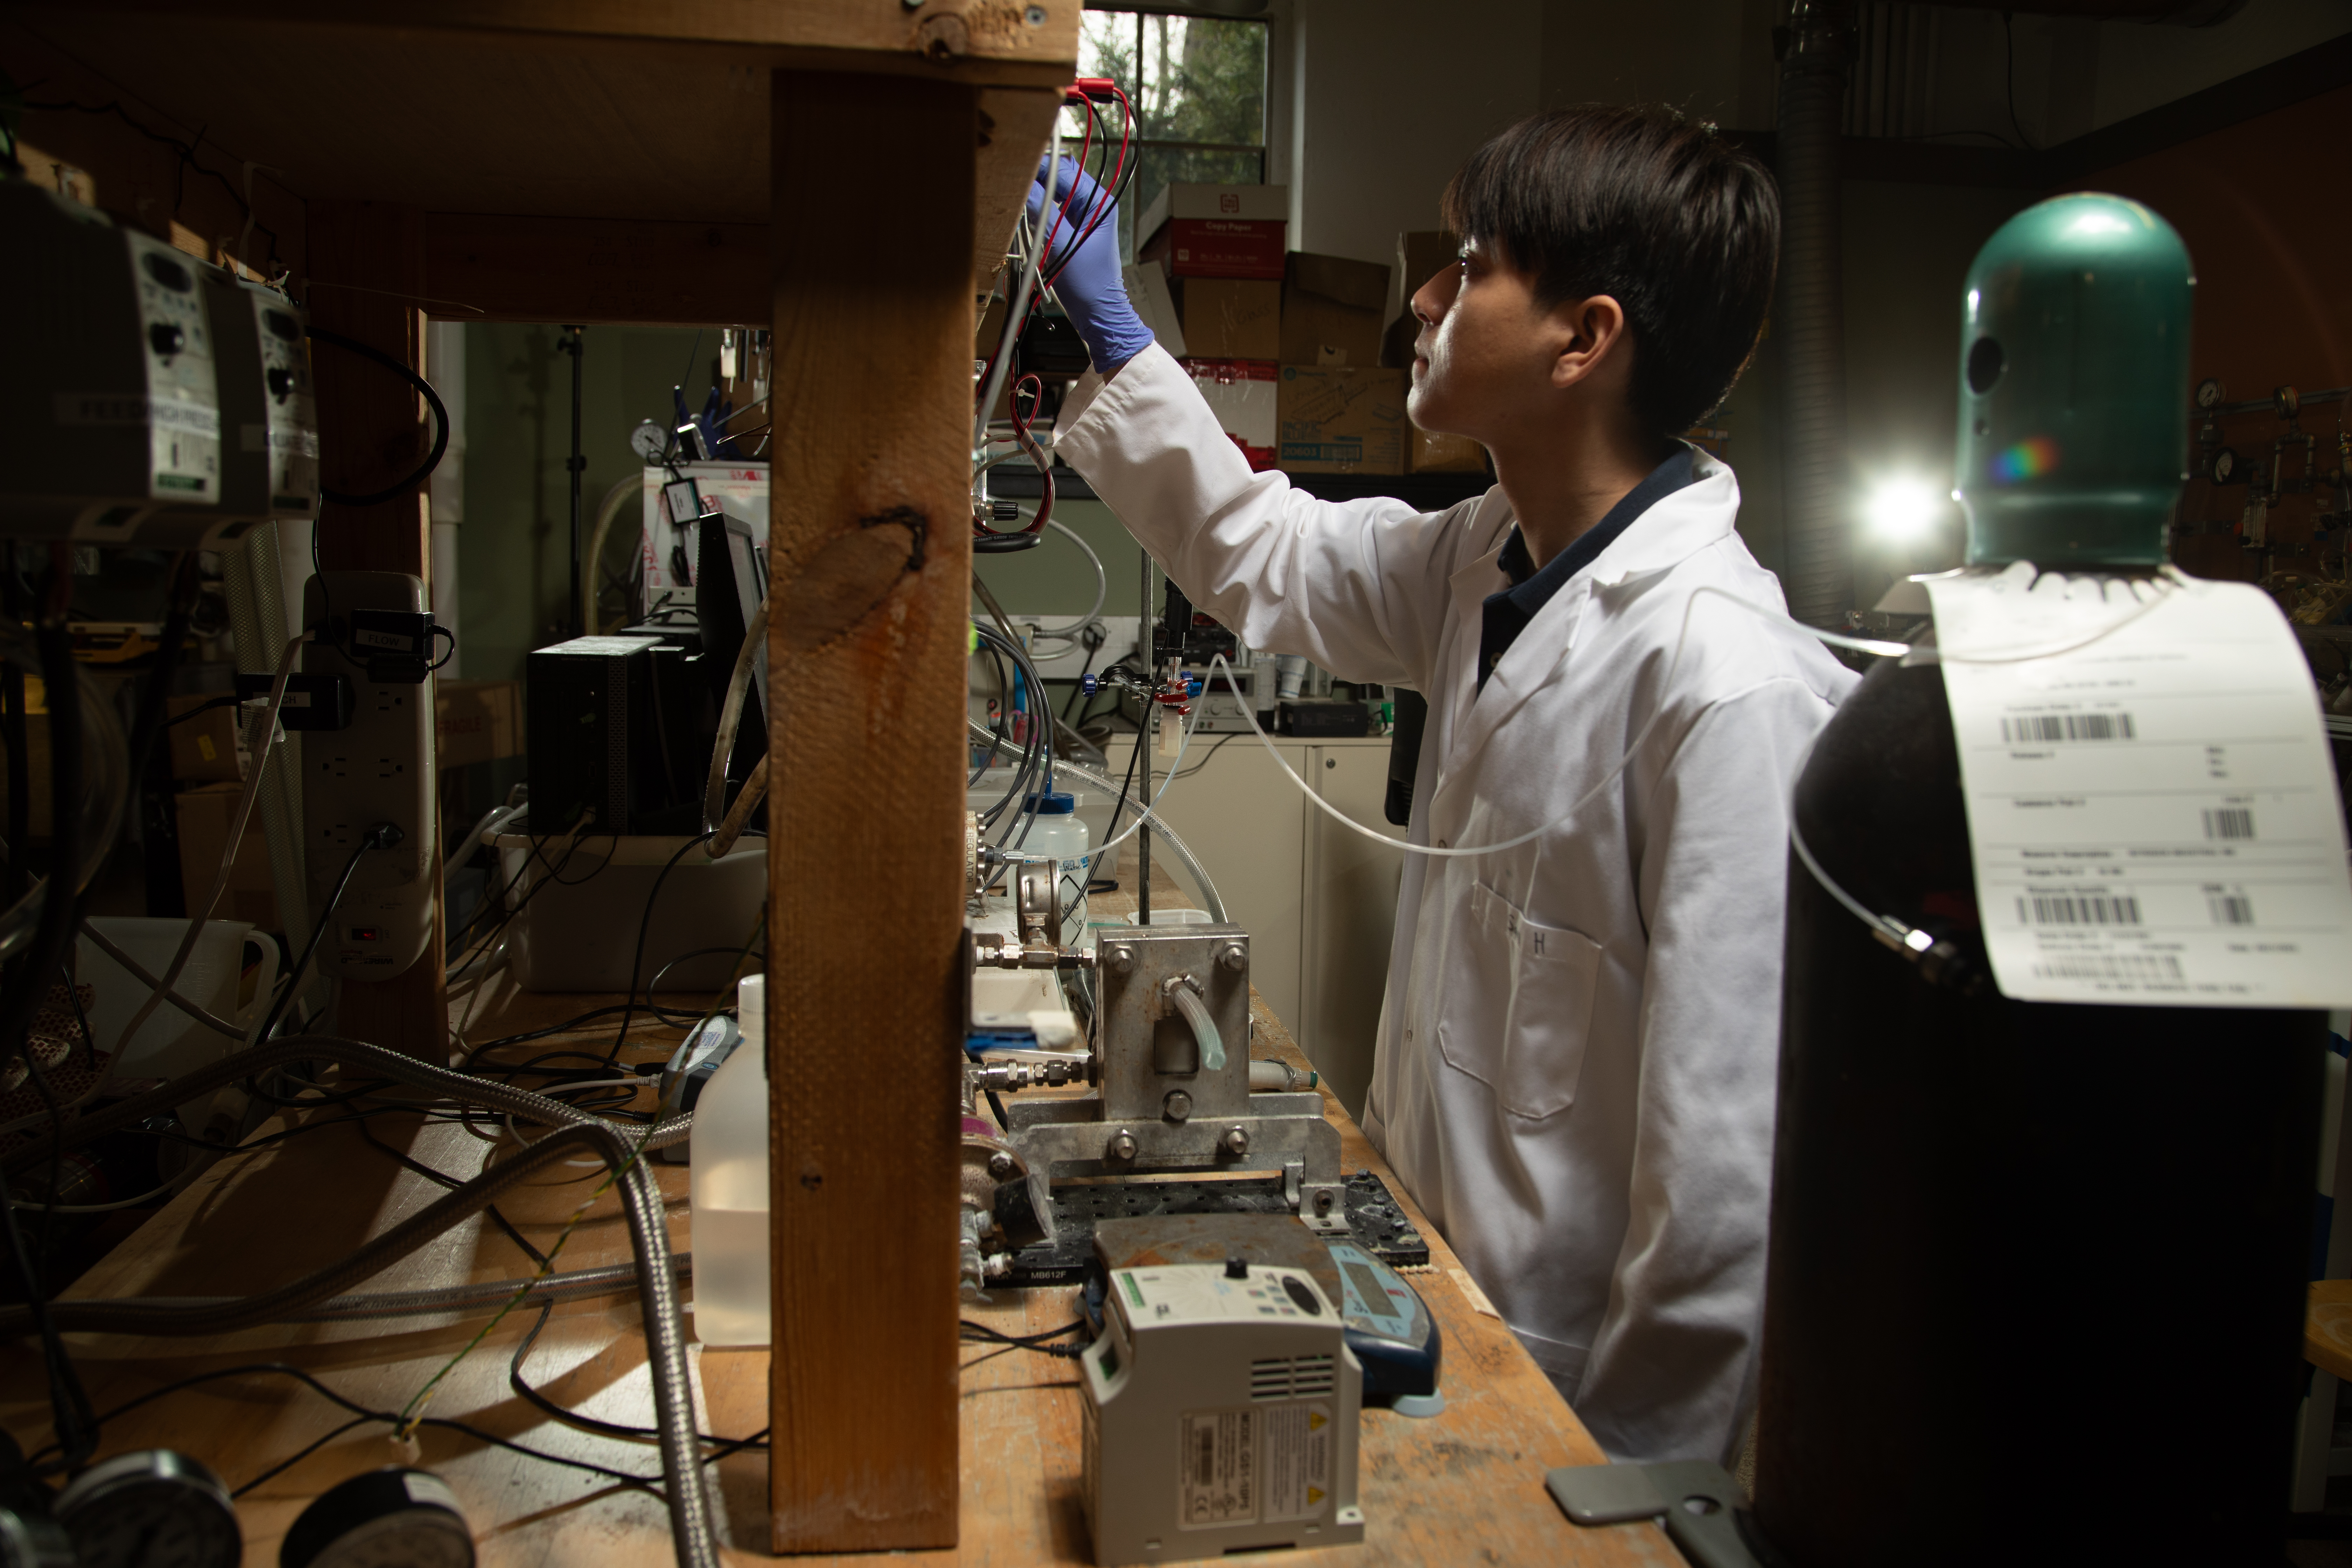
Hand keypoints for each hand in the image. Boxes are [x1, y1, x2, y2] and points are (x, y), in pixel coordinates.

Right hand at [1022, 156, 1154, 373]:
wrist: (1096, 314)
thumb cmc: (1089, 285)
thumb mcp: (1063, 246)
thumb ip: (1044, 213)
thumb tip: (1024, 186)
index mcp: (1100, 202)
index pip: (1065, 171)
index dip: (1040, 167)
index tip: (1015, 165)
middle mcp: (1092, 204)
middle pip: (1058, 178)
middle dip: (1035, 177)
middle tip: (1010, 177)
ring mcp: (1080, 217)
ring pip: (1052, 192)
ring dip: (1034, 192)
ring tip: (1013, 192)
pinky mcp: (1069, 229)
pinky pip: (1049, 209)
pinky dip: (1036, 208)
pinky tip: (1022, 209)